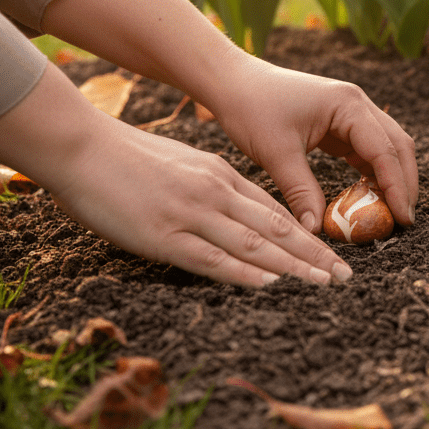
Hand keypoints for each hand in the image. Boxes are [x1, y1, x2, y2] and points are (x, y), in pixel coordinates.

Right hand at [0, 64, 352, 288]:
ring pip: (253, 243)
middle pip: (276, 228)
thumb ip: (212, 185)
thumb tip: (235, 209)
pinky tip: (269, 283)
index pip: (275, 210)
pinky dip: (242, 271)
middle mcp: (215, 193)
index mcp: (221, 176)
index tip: (335, 252)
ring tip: (324, 282)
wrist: (82, 145)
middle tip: (346, 275)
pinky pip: (210, 257)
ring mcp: (191, 214)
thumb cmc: (127, 157)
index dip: (308, 235)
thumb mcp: (184, 164)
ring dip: (293, 265)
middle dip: (315, 254)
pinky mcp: (163, 234)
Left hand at [206, 57, 417, 232]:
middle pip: (397, 146)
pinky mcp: (340, 123)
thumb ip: (301, 192)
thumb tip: (316, 232)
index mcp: (347, 105)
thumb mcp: (276, 153)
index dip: (397, 186)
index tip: (403, 218)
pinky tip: (369, 197)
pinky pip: (366, 150)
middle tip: (404, 221)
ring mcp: (351, 112)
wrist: (234, 83)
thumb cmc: (252, 109)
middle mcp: (357, 104)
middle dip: (404, 183)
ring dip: (392, 178)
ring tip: (390, 214)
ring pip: (386, 148)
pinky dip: (372, 174)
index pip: (385, 150)